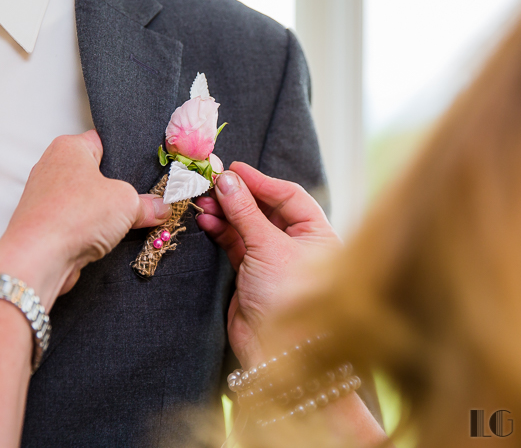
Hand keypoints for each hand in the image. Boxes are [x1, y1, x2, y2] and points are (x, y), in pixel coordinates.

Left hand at [0, 130, 170, 309]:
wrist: (38, 259)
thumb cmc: (76, 215)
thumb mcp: (127, 203)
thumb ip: (148, 204)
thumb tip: (161, 208)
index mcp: (69, 147)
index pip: (105, 142)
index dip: (128, 156)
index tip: (148, 170)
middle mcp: (52, 167)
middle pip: (97, 173)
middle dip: (119, 189)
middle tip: (146, 198)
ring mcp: (46, 197)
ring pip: (87, 200)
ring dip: (106, 213)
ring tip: (131, 222)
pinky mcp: (45, 224)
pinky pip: (77, 222)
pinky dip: (91, 230)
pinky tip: (109, 239)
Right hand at [196, 162, 339, 365]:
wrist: (277, 351)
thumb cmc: (289, 297)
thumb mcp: (268, 247)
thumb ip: (245, 211)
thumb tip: (227, 179)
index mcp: (317, 234)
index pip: (290, 196)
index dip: (261, 181)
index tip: (234, 169)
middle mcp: (298, 244)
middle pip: (266, 208)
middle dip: (239, 195)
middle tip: (212, 182)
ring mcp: (274, 260)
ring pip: (248, 225)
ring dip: (225, 212)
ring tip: (203, 201)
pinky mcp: (252, 274)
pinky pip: (236, 244)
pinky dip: (221, 231)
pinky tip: (206, 220)